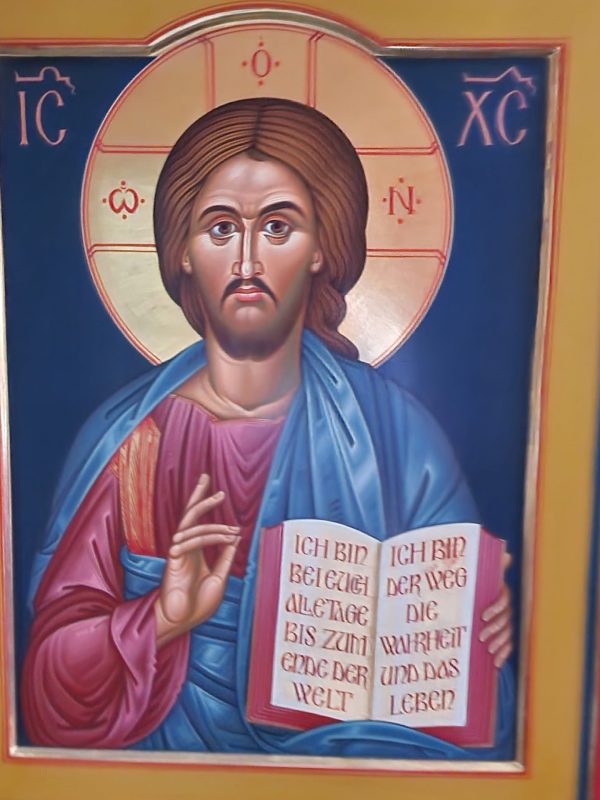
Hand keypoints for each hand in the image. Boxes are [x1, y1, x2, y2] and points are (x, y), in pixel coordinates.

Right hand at [155, 473, 239, 646]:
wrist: (182, 622)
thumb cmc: (198, 604)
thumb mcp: (219, 578)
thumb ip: (226, 558)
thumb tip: (236, 537)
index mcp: (195, 551)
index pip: (199, 523)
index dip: (206, 505)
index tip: (220, 494)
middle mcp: (186, 548)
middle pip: (189, 514)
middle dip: (197, 495)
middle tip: (206, 477)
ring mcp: (178, 553)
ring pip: (191, 525)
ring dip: (214, 524)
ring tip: (233, 528)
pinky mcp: (173, 561)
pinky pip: (188, 542)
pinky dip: (207, 537)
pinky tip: (226, 537)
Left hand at [479, 552, 512, 667]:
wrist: (475, 594)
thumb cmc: (477, 584)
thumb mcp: (481, 574)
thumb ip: (490, 563)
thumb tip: (505, 552)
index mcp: (502, 593)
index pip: (504, 600)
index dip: (495, 608)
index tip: (482, 615)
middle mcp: (507, 608)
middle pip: (506, 620)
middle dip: (495, 629)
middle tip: (481, 637)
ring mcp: (508, 622)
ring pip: (508, 633)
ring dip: (499, 642)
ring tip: (488, 650)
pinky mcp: (505, 635)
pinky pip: (509, 645)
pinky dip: (504, 654)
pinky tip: (496, 663)